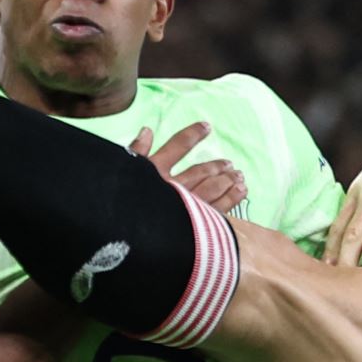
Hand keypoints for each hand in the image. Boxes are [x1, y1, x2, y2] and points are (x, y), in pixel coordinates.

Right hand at [130, 122, 246, 213]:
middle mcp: (174, 187)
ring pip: (212, 190)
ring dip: (227, 182)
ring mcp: (187, 206)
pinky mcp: (196, 224)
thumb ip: (136, 151)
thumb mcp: (123, 172)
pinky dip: (231, 200)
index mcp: (155, 171)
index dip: (192, 135)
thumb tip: (147, 130)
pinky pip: (218, 210)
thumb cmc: (120, 202)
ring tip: (240, 178)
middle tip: (230, 164)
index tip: (207, 126)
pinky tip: (241, 193)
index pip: (177, 147)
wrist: (126, 234)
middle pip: (199, 172)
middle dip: (216, 167)